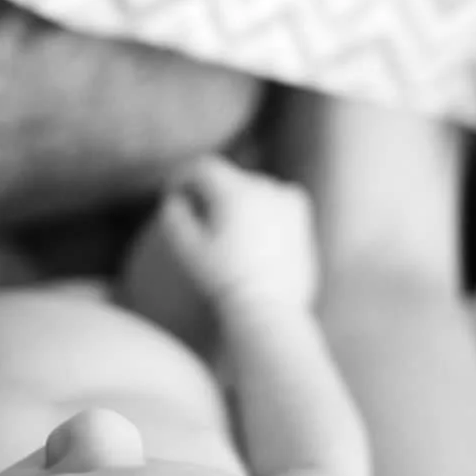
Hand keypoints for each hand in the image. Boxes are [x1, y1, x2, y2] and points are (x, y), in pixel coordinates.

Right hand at [154, 157, 320, 311]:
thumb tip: (175, 198)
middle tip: (199, 218)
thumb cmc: (224, 280)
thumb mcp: (188, 250)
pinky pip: (278, 196)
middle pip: (229, 177)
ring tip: (229, 230)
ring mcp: (286, 199)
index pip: (204, 168)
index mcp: (235, 192)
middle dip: (211, 191)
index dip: (184, 177)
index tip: (175, 194)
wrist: (268, 308)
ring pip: (253, 187)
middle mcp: (264, 187)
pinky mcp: (301, 215)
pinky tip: (258, 229)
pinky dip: (266, 205)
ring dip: (238, 199)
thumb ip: (175, 217)